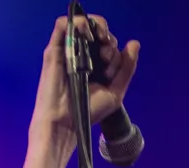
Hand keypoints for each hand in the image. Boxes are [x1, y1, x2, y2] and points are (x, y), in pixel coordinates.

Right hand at [30, 16, 140, 154]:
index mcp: (96, 64)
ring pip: (83, 23)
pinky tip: (86, 35)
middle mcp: (82, 55)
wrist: (66, 123)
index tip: (110, 71)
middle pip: (99, 31)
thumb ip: (126, 68)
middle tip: (106, 58)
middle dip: (108, 40)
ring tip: (99, 41)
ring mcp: (68, 50)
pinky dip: (77, 23)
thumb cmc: (88, 112)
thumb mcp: (115, 92)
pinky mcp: (54, 49)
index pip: (110, 45)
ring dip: (95, 26)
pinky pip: (64, 24)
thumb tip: (134, 43)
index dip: (115, 52)